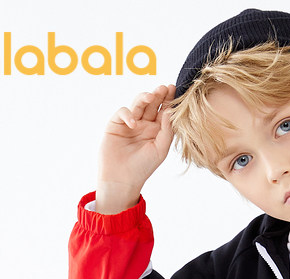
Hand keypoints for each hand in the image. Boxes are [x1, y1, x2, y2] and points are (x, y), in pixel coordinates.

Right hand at [96, 84, 175, 212]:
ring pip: (138, 104)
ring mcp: (130, 123)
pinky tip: (134, 123)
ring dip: (144, 98)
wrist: (122, 179)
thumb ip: (167, 131)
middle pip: (152, 105)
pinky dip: (128, 114)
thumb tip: (170, 111)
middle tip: (164, 87)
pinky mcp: (116, 124)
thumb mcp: (160, 150)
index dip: (168, 100)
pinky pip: (123, 112)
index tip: (174, 88)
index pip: (164, 111)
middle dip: (158, 94)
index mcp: (157, 130)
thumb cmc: (143, 167)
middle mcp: (144, 124)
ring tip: (151, 96)